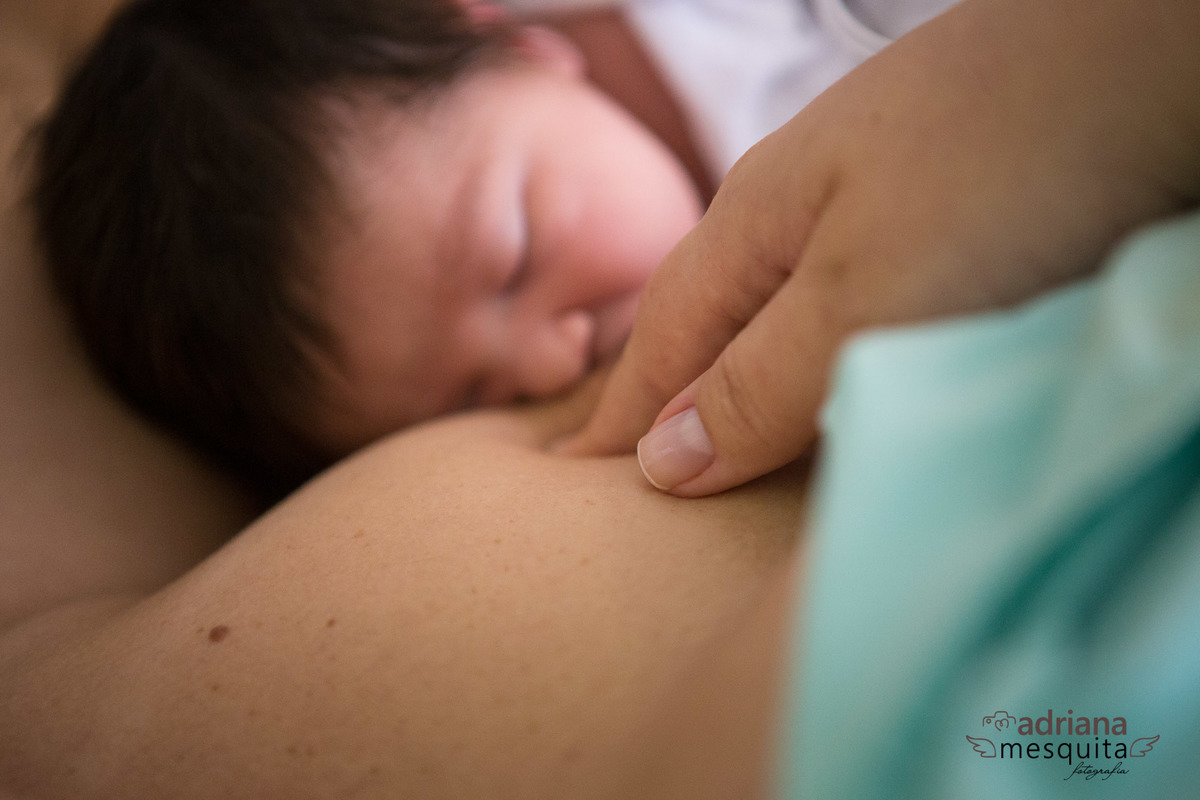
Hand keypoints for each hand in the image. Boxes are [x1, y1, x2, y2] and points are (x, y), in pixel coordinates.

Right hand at [562, 0, 1199, 495]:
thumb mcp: (867, 300)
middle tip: (640, 456)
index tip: (579, 470)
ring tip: (727, 424)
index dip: (622, 410)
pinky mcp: (952, 199)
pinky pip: (853, 292)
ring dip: (747, 366)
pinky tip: (843, 363)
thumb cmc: (1008, 169)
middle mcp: (807, 198)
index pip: (664, 333)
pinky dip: (824, 345)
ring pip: (785, 299)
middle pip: (713, 307)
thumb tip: (662, 463)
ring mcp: (881, 191)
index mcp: (760, 218)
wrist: (1157, 49)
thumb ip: (761, 384)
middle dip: (669, 384)